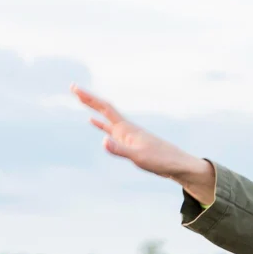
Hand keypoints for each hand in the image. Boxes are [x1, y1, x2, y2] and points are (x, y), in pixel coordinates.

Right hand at [71, 86, 215, 206]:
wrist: (178, 165)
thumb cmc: (160, 161)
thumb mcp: (138, 157)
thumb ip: (120, 150)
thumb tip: (103, 141)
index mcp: (127, 129)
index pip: (105, 108)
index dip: (89, 98)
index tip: (75, 88)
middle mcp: (127, 129)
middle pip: (104, 110)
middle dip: (89, 99)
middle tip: (73, 88)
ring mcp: (129, 136)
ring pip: (107, 119)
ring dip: (93, 110)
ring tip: (81, 101)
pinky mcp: (132, 144)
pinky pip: (112, 132)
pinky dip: (102, 127)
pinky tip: (95, 124)